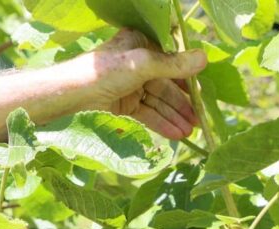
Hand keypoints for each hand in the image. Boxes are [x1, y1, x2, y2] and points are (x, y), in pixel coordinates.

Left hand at [78, 29, 206, 139]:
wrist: (74, 95)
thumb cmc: (106, 72)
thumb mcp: (143, 65)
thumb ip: (173, 65)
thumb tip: (204, 58)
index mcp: (141, 44)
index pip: (171, 62)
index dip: (187, 80)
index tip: (201, 96)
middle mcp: (137, 63)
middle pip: (166, 85)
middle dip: (182, 105)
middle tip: (198, 121)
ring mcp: (131, 85)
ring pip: (158, 102)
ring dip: (174, 117)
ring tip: (189, 133)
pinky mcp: (125, 104)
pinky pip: (148, 113)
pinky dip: (161, 123)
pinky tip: (175, 135)